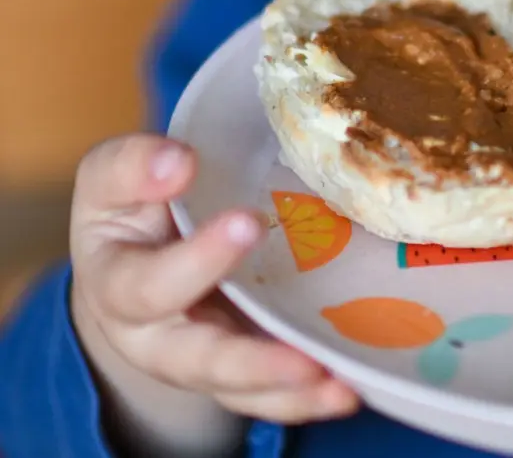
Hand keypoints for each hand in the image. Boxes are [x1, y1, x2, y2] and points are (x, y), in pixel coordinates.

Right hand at [70, 135, 358, 452]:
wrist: (137, 258)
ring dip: (293, 392)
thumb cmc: (133, 210)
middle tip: (304, 356)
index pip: (150, 284)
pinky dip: (311, 397)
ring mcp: (202, 362)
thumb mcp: (114, 178)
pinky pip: (273, 396)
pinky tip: (351, 389)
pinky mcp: (242, 372)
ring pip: (242, 390)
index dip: (198, 259)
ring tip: (342, 388)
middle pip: (199, 361)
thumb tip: (179, 162)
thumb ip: (135, 166)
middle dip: (252, 360)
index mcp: (118, 286)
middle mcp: (157, 339)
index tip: (249, 222)